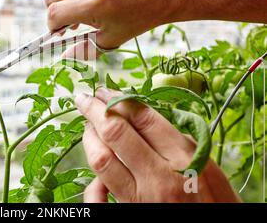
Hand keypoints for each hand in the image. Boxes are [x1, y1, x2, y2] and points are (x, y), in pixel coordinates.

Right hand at [44, 0, 266, 56]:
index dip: (52, 27)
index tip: (60, 33)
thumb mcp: (113, 39)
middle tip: (70, 24)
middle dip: (56, 12)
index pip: (54, 14)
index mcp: (94, 3)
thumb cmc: (143, 17)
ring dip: (70, 0)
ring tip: (89, 11)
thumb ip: (84, 48)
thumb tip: (64, 57)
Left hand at [76, 87, 239, 202]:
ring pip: (101, 159)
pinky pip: (98, 195)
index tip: (105, 91)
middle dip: (95, 110)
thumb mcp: (210, 167)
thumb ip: (180, 142)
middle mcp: (159, 177)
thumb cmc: (215, 203)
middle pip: (116, 133)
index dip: (119, 99)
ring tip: (88, 126)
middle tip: (85, 99)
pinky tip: (94, 165)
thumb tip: (144, 117)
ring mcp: (140, 198)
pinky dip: (91, 179)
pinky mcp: (128, 213)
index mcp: (185, 158)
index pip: (143, 118)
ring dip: (89, 137)